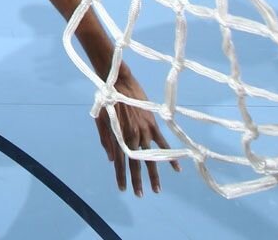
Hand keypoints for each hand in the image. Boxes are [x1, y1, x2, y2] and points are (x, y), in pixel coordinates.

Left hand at [94, 70, 178, 196]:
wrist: (118, 82)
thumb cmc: (107, 101)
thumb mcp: (101, 121)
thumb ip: (106, 141)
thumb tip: (112, 160)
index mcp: (118, 136)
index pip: (120, 162)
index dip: (121, 176)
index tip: (122, 189)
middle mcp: (132, 137)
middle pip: (135, 163)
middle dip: (137, 181)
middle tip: (139, 195)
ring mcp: (144, 131)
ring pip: (150, 157)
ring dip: (153, 175)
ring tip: (156, 189)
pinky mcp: (153, 125)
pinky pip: (163, 144)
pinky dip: (170, 156)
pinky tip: (176, 169)